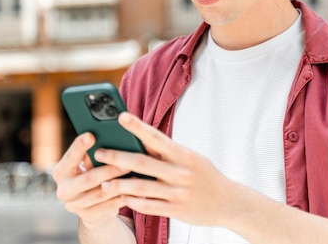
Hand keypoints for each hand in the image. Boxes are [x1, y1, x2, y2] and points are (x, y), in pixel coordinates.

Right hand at [52, 132, 130, 228]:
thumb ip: (92, 155)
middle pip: (88, 179)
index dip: (79, 146)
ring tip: (135, 175)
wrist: (87, 205)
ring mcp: (75, 206)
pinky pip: (109, 206)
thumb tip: (107, 139)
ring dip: (119, 184)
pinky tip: (134, 189)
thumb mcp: (85, 164)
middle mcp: (64, 190)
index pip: (70, 157)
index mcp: (61, 172)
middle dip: (108, 170)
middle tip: (125, 162)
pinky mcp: (88, 216)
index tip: (91, 135)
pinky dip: (123, 197)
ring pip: (101, 193)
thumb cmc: (89, 174)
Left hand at [93, 112, 233, 226]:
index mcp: (185, 155)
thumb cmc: (205, 175)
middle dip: (117, 157)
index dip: (138, 126)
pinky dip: (132, 202)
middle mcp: (181, 173)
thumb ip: (168, 152)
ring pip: (141, 188)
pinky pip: (148, 206)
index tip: (121, 117)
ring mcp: (178, 193)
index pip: (157, 137)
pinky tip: (121, 197)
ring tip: (102, 182)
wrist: (229, 203)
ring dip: (119, 184)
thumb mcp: (192, 158)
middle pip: (142, 163)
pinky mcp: (176, 211)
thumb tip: (141, 139)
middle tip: (98, 153)